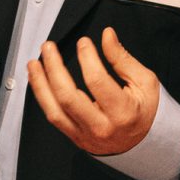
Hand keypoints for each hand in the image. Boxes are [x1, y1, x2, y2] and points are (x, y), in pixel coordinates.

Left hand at [29, 28, 160, 157]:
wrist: (143, 143)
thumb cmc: (145, 111)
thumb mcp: (144, 82)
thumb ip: (122, 58)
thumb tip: (107, 35)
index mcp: (122, 112)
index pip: (96, 82)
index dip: (87, 58)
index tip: (83, 42)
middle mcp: (101, 126)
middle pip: (68, 96)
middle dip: (54, 68)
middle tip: (49, 47)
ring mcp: (85, 134)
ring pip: (54, 109)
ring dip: (40, 84)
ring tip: (33, 63)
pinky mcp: (75, 136)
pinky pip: (53, 117)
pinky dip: (42, 97)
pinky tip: (38, 81)